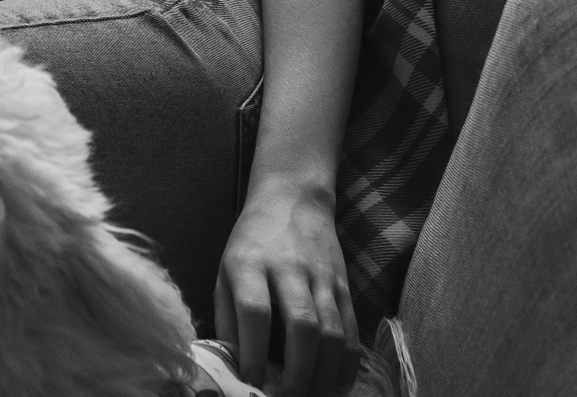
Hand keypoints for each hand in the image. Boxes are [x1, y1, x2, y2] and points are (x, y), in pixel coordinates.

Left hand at [213, 183, 359, 396]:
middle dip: (297, 371)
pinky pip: (351, 328)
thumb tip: (231, 362)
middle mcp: (288, 268)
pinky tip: (338, 383)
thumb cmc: (251, 241)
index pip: (255, 311)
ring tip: (312, 396)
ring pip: (332, 330)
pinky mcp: (344, 284)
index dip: (255, 352)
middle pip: (302, 324)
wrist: (293, 198)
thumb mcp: (225, 269)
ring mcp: (321, 276)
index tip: (252, 382)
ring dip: (324, 372)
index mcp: (249, 263)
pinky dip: (347, 361)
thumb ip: (227, 316)